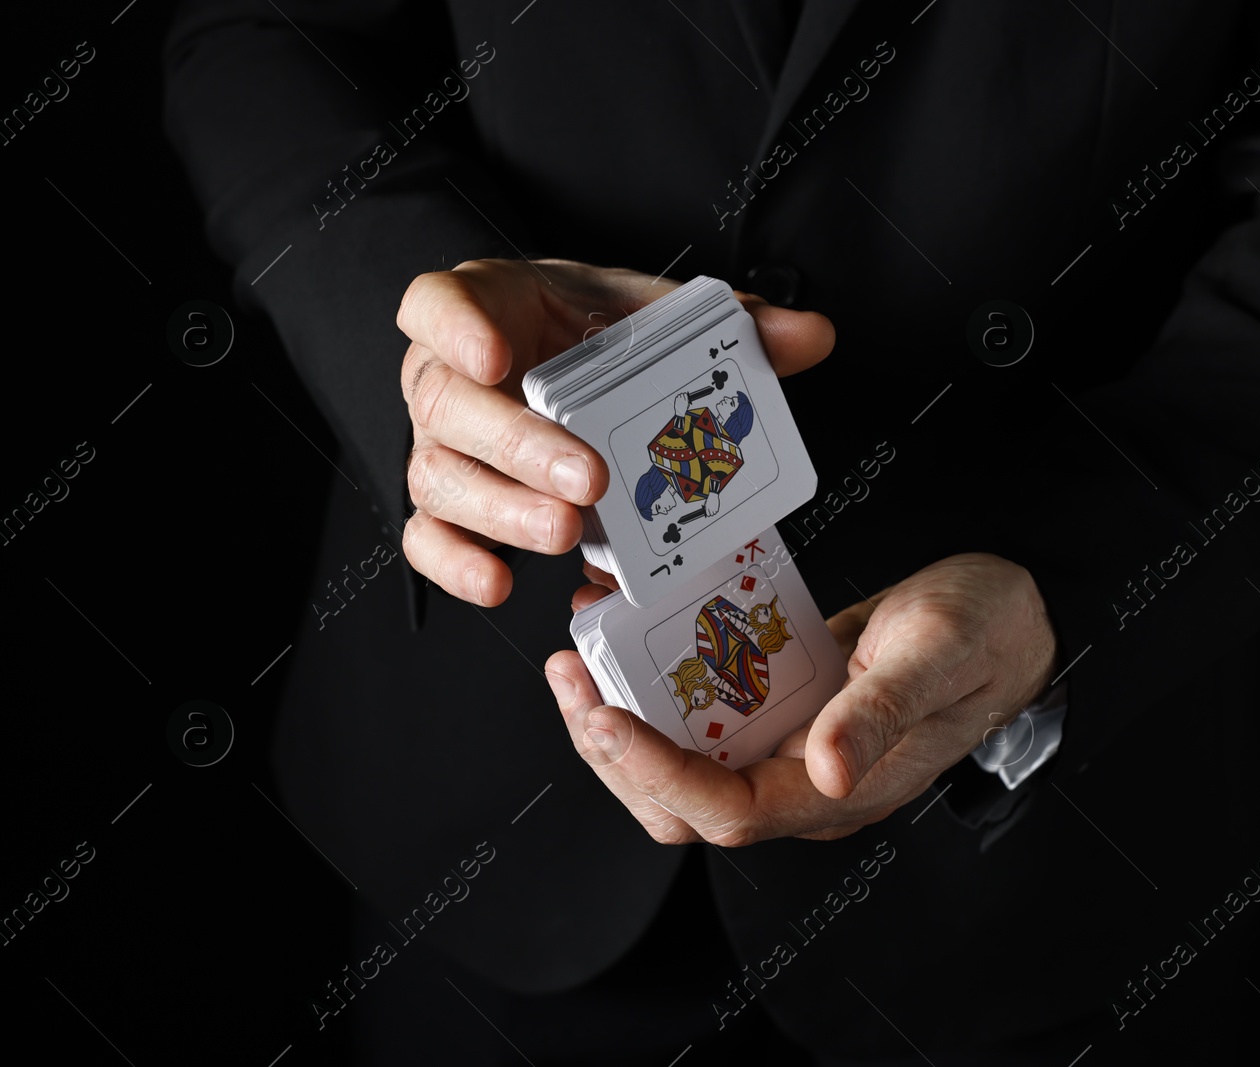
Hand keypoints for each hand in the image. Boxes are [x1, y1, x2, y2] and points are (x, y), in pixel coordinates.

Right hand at [396, 259, 833, 604]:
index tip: (498, 353)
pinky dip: (458, 565)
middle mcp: (448, 377)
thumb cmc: (595, 338)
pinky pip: (429, 538)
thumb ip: (730, 322)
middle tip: (588, 478)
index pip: (437, 303)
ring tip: (568, 532)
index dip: (456, 327)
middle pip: (447, 404)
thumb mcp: (655, 317)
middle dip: (517, 444)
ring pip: (439, 477)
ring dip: (503, 510)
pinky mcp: (448, 505)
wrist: (569, 372)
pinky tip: (502, 583)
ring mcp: (442, 445)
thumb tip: (810, 336)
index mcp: (487, 308)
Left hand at [545, 553, 1057, 843]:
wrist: (1010, 618)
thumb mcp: (936, 655)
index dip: (655, 772)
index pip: (725, 811)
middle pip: (679, 804)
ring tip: (582, 652)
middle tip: (571, 675)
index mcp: (838, 790)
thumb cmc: (984, 635)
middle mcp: (801, 783)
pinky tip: (635, 631)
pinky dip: (657, 680)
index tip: (603, 714)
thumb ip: (882, 712)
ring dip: (620, 716)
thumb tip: (829, 773)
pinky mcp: (779, 709)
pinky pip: (701, 714)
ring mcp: (788, 750)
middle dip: (611, 750)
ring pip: (678, 763)